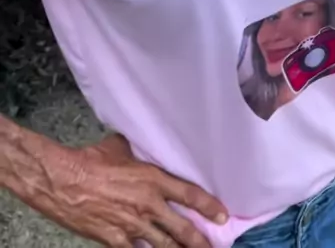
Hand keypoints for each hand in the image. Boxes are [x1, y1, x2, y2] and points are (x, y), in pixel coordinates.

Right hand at [19, 132, 227, 247]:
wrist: (65, 181)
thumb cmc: (91, 160)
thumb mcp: (119, 147)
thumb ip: (136, 151)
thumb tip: (140, 144)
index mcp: (152, 179)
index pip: (189, 194)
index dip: (209, 207)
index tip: (222, 216)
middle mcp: (148, 204)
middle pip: (182, 229)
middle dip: (200, 242)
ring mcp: (132, 225)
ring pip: (164, 246)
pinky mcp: (115, 240)